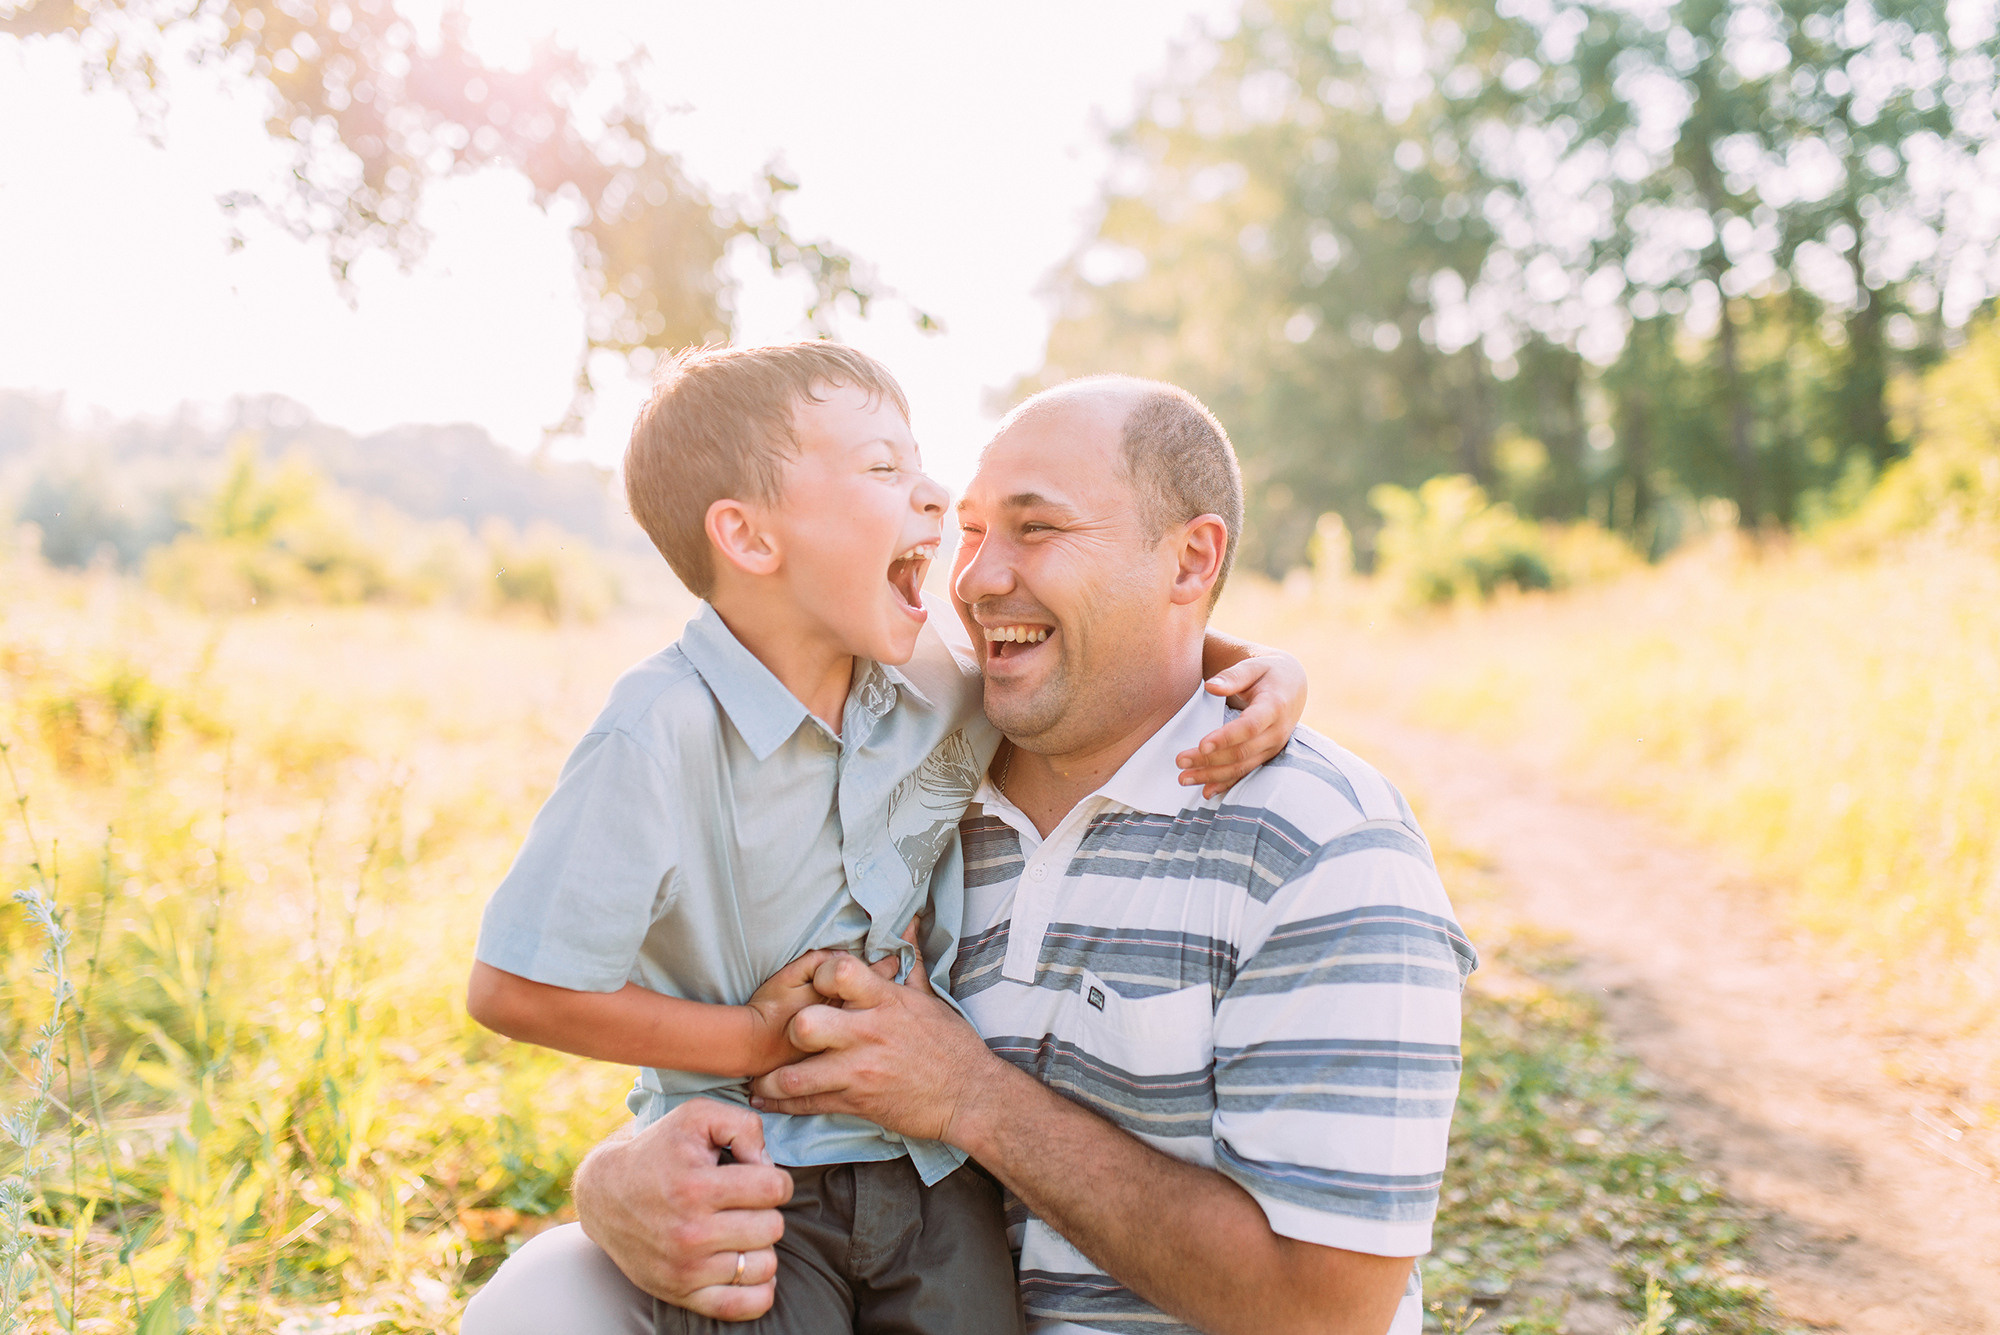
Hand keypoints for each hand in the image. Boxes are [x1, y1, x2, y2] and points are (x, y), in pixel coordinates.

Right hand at [572, 1098, 792, 1320]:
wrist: (605, 1195)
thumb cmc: (659, 1151)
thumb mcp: (696, 1116)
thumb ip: (743, 1126)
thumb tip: (768, 1163)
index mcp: (695, 1187)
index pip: (774, 1189)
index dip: (776, 1180)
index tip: (759, 1179)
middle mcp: (690, 1232)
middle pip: (772, 1228)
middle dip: (767, 1211)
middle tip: (745, 1205)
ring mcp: (685, 1268)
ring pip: (764, 1266)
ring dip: (760, 1247)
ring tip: (741, 1231)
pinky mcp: (680, 1293)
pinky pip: (741, 1306)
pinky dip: (758, 1291)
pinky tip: (747, 1266)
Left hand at [747, 945, 1003, 1147]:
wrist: (970, 1095)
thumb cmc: (951, 1045)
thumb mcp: (930, 999)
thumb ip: (910, 961)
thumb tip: (907, 922)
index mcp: (885, 1001)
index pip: (839, 972)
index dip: (819, 973)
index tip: (815, 983)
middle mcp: (868, 1033)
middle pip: (806, 1025)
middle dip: (791, 1029)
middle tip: (786, 1036)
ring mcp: (860, 1071)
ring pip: (796, 1075)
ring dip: (772, 1079)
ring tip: (759, 1079)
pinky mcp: (857, 1102)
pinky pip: (808, 1104)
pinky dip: (781, 1104)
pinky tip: (766, 1100)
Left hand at [1178, 651, 1306, 796]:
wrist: (1291, 685)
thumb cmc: (1268, 673)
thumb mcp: (1254, 666)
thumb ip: (1233, 675)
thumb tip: (1211, 686)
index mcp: (1274, 706)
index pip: (1250, 727)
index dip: (1226, 738)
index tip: (1202, 745)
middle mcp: (1276, 732)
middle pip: (1242, 751)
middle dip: (1210, 760)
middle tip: (1180, 761)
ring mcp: (1272, 747)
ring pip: (1242, 767)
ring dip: (1212, 775)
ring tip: (1184, 778)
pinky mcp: (1266, 756)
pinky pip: (1246, 773)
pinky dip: (1226, 784)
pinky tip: (1206, 792)